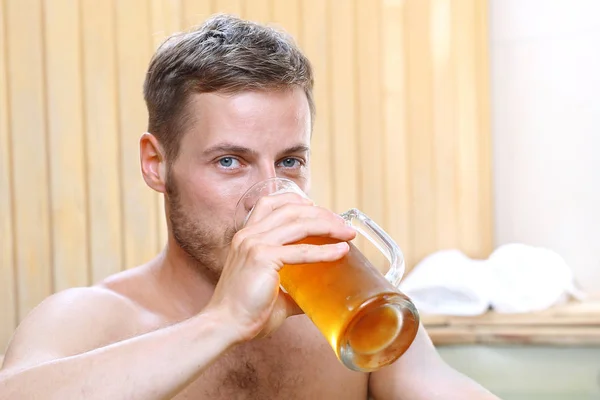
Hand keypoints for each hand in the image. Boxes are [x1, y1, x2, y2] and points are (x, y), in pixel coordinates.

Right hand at [206, 192, 356, 341]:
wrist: (224, 325)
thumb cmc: (245, 312)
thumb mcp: (271, 291)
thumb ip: (292, 290)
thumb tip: (314, 297)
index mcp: (246, 236)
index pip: (271, 203)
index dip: (297, 201)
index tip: (319, 209)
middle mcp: (249, 234)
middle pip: (291, 209)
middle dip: (321, 213)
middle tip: (342, 224)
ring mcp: (254, 244)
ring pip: (299, 223)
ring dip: (328, 225)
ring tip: (347, 233)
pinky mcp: (263, 258)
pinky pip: (301, 251)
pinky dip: (324, 250)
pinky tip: (341, 250)